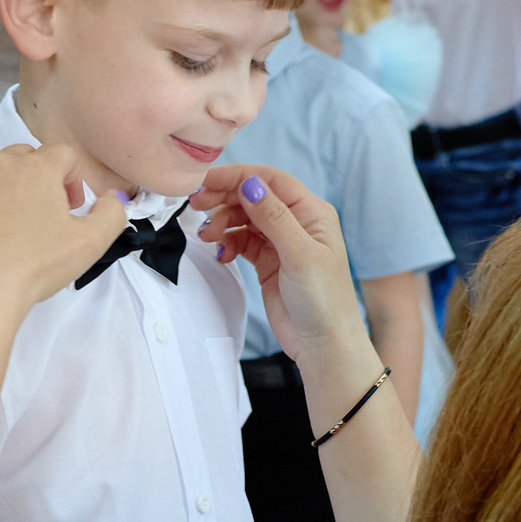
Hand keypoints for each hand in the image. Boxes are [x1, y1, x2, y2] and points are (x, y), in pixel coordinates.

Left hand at [0, 140, 128, 313]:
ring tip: (10, 226)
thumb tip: (113, 198)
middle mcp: (0, 163)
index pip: (64, 155)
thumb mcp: (90, 244)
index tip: (69, 209)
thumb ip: (113, 213)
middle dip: (38, 179)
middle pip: (26, 157)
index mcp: (38, 167)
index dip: (72, 179)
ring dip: (6, 189)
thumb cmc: (35, 267)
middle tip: (42, 216)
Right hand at [189, 166, 365, 359]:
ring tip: (206, 236)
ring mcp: (281, 243)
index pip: (270, 180)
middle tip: (196, 205)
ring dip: (222, 222)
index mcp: (311, 212)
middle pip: (253, 196)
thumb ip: (274, 217)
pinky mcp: (268, 262)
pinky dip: (228, 243)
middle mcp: (296, 222)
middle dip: (224, 198)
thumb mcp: (300, 255)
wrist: (323, 345)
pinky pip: (241, 242)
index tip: (207, 181)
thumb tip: (250, 183)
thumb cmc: (324, 300)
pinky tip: (222, 254)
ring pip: (243, 219)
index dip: (237, 177)